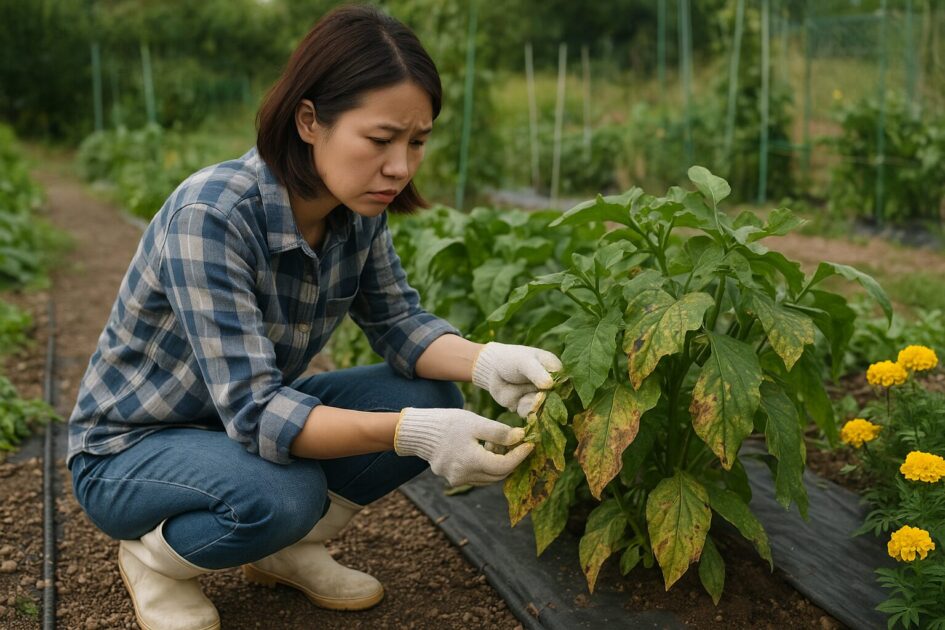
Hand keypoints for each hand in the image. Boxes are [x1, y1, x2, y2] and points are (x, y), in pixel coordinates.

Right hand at [394, 408, 533, 486]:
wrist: (418, 431)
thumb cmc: (447, 423)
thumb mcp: (475, 422)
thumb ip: (499, 432)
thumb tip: (521, 438)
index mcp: (470, 461)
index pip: (504, 465)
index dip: (519, 456)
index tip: (530, 444)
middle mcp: (464, 476)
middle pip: (498, 475)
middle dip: (511, 460)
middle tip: (517, 442)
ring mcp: (457, 479)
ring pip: (489, 477)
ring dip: (499, 464)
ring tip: (496, 443)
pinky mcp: (453, 479)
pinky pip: (478, 476)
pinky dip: (486, 466)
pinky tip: (484, 449)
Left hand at [472, 342, 562, 417]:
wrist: (492, 370)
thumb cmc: (511, 359)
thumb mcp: (524, 362)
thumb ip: (536, 372)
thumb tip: (549, 385)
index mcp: (556, 371)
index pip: (566, 384)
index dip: (562, 391)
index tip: (551, 392)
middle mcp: (551, 387)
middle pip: (557, 400)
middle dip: (547, 401)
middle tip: (536, 397)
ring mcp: (540, 398)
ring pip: (544, 409)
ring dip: (534, 406)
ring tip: (524, 398)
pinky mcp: (528, 407)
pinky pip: (531, 414)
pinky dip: (525, 411)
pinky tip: (518, 403)